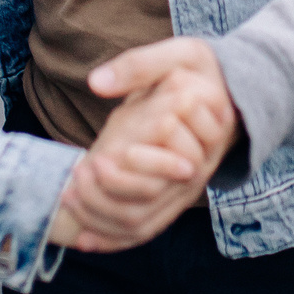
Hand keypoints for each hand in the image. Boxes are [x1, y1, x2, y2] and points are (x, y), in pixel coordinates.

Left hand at [50, 40, 241, 253]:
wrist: (225, 91)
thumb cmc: (198, 69)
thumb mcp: (177, 54)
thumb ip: (138, 66)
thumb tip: (96, 83)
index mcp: (205, 131)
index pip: (171, 160)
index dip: (134, 163)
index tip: (99, 156)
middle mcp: (200, 165)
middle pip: (154, 194)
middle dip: (110, 190)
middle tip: (76, 173)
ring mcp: (187, 186)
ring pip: (144, 218)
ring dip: (103, 214)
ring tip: (69, 196)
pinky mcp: (175, 199)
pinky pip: (146, 229)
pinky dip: (114, 239)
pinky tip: (84, 239)